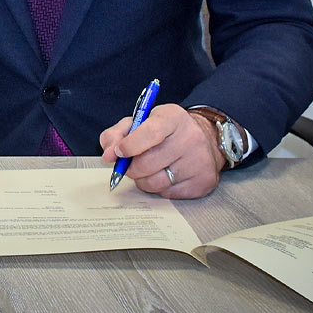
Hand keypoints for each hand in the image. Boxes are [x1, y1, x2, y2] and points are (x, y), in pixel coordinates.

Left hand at [98, 104, 223, 199]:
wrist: (205, 139)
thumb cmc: (166, 131)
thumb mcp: (141, 122)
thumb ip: (117, 134)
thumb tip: (107, 155)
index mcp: (173, 117)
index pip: (149, 134)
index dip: (129, 146)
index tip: (118, 152)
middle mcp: (190, 138)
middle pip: (147, 163)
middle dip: (131, 168)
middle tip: (130, 164)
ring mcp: (199, 162)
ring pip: (155, 183)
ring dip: (143, 180)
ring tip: (148, 169)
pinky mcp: (203, 182)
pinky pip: (168, 194)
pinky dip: (160, 188)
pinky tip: (166, 175)